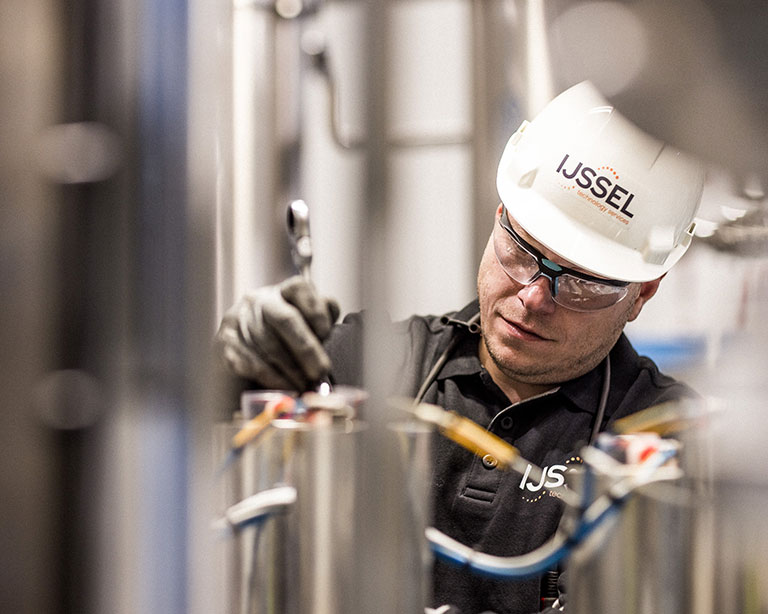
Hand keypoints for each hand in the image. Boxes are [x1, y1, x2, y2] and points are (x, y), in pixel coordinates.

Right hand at [216, 276, 339, 390]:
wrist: (239, 352)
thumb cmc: (280, 338)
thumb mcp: (304, 323)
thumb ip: (320, 318)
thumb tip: (331, 318)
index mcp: (282, 292)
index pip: (299, 288)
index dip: (316, 310)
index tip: (327, 334)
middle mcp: (259, 301)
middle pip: (285, 319)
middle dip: (306, 348)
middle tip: (320, 370)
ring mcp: (239, 320)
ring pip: (269, 345)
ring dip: (291, 369)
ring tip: (305, 385)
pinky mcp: (226, 343)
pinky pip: (252, 362)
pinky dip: (272, 378)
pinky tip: (285, 388)